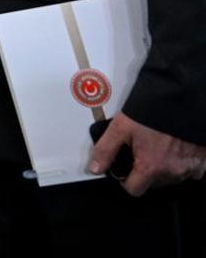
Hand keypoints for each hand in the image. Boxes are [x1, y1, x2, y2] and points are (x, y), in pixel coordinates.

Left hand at [89, 112, 205, 196]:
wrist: (182, 100)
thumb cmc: (152, 113)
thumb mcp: (121, 127)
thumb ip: (106, 150)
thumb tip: (95, 168)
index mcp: (151, 167)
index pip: (134, 189)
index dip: (125, 181)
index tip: (124, 170)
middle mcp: (172, 172)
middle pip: (153, 184)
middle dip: (144, 172)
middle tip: (141, 152)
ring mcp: (189, 168)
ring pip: (171, 178)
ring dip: (163, 168)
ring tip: (158, 147)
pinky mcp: (202, 161)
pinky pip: (191, 170)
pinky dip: (182, 163)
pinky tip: (176, 149)